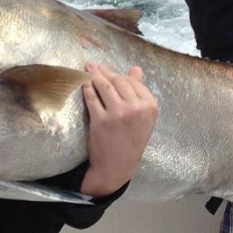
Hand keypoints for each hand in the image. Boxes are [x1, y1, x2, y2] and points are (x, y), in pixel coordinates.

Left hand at [79, 64, 157, 196]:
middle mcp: (136, 109)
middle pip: (118, 81)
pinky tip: (83, 84)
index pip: (132, 82)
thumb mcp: (143, 117)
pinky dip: (86, 88)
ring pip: (104, 86)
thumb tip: (136, 68)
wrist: (118, 165)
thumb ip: (139, 92)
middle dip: (105, 72)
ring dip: (94, 75)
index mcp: (150, 107)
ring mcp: (118, 114)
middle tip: (94, 67)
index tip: (109, 71)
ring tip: (87, 69)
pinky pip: (92, 97)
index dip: (118, 75)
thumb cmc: (131, 139)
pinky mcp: (101, 120)